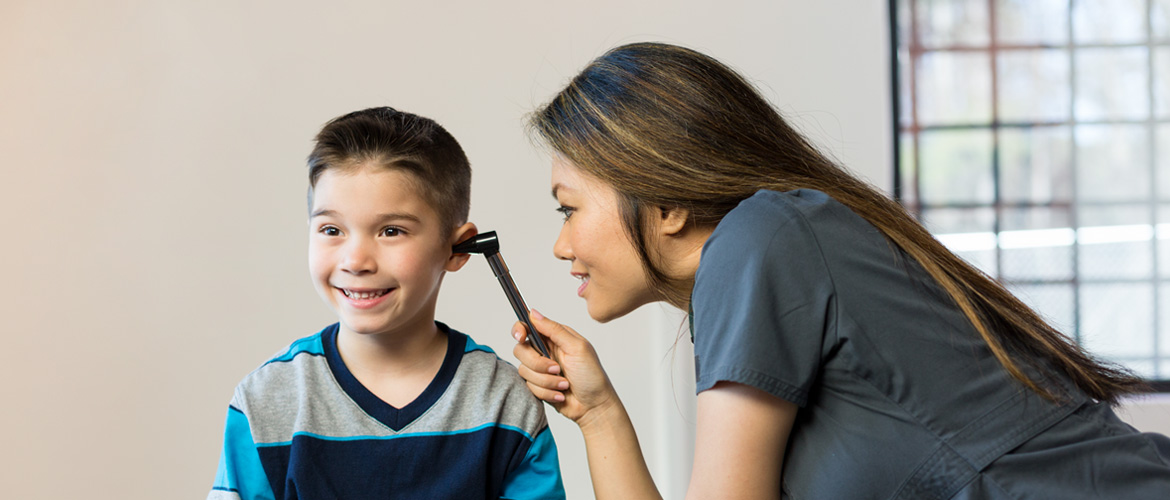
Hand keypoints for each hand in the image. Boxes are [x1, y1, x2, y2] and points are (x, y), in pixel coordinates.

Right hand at [512, 310, 619, 426]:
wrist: (594, 406)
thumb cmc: (592, 376)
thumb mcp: (577, 348)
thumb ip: (554, 330)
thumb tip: (534, 313)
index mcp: (554, 337)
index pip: (527, 326)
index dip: (519, 330)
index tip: (521, 337)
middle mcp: (545, 351)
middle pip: (521, 350)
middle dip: (538, 363)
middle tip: (557, 368)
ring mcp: (540, 369)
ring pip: (524, 370)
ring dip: (547, 381)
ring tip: (564, 384)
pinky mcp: (538, 386)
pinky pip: (529, 387)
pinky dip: (547, 392)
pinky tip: (561, 393)